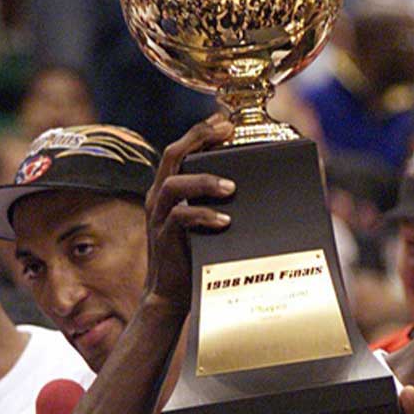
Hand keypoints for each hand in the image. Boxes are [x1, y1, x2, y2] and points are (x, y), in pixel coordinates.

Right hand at [143, 115, 234, 310]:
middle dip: (199, 138)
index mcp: (169, 188)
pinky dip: (203, 216)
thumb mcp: (206, 220)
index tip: (224, 119)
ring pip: (174, 184)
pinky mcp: (164, 237)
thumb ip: (219, 201)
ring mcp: (160, 216)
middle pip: (172, 155)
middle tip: (227, 132)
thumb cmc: (196, 253)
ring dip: (204, 180)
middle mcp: (160, 197)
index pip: (180, 149)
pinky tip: (225, 220)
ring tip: (231, 186)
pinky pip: (180, 218)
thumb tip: (254, 184)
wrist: (171, 293)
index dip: (200, 131)